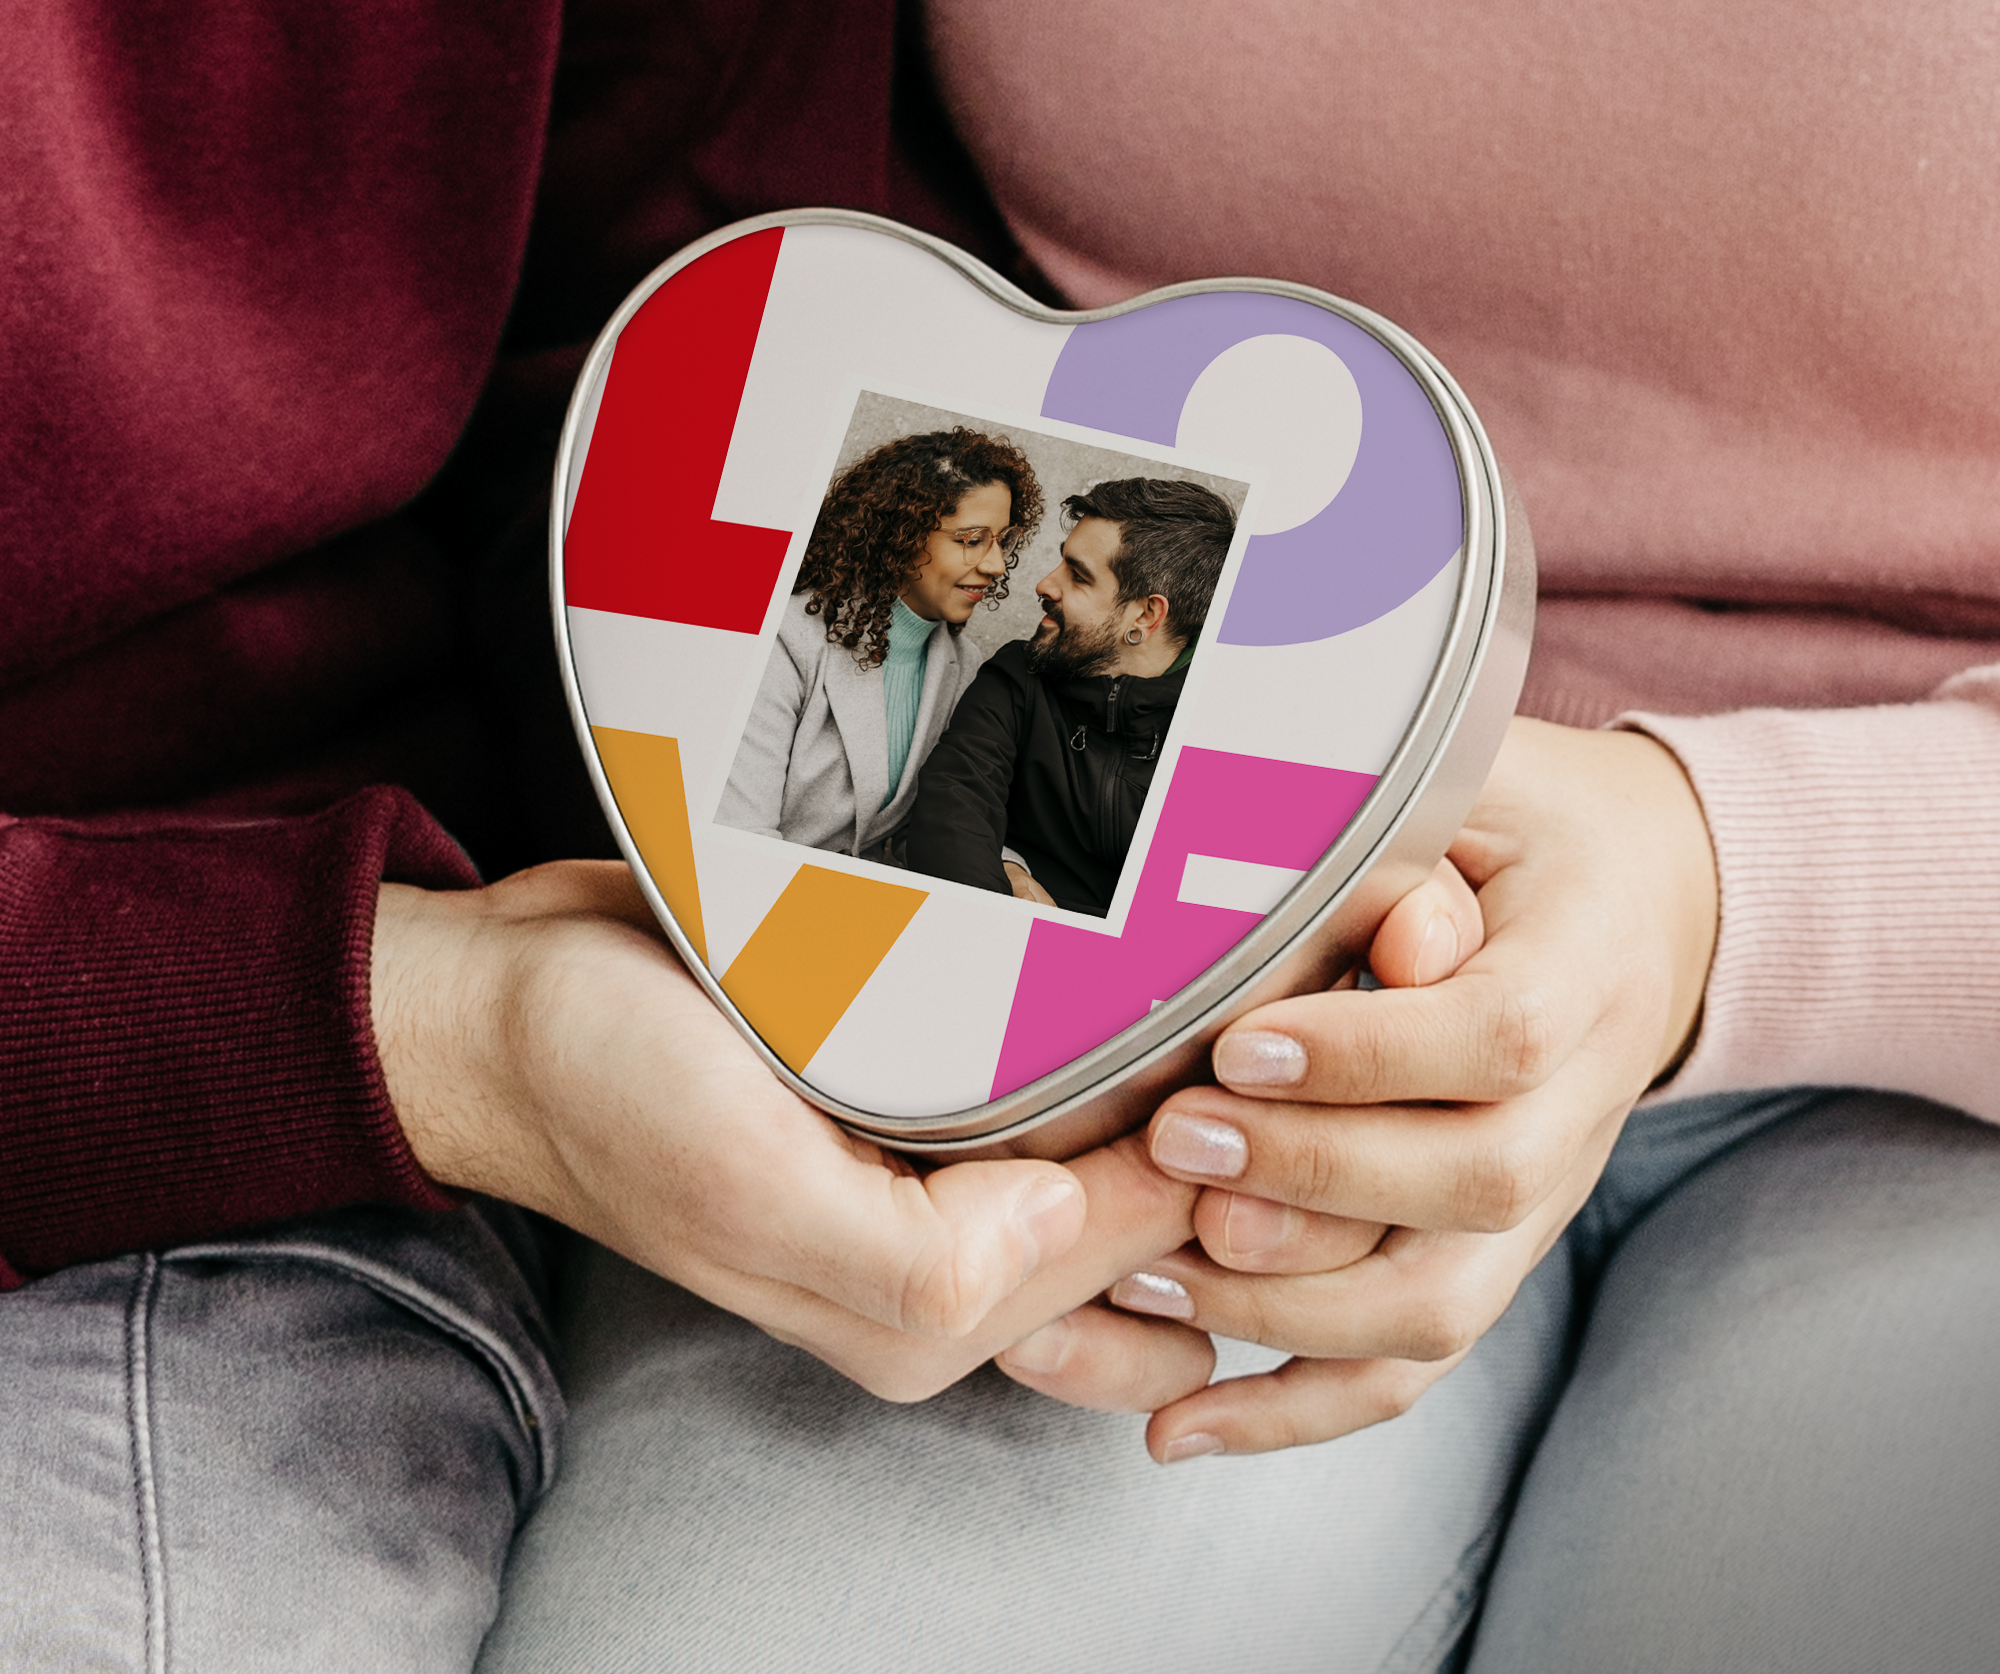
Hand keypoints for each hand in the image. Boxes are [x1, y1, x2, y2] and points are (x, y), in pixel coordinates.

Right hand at [372, 861, 1194, 1399]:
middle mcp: (957, 1256)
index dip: (1225, 1156)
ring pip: (1128, 1133)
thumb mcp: (745, 1190)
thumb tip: (1074, 1224)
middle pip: (1164, 1205)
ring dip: (1187, 1063)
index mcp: (935, 1314)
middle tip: (1255, 996)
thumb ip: (918, 1261)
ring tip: (1217, 960)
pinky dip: (1116, 1023)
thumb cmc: (607, 1092)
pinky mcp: (926, 1084)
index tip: (1253, 1043)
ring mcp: (945, 1166)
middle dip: (1231, 1122)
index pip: (1155, 1249)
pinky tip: (1133, 952)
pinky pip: (1061, 1067)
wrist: (513, 1004)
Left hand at [997, 719, 1717, 1457]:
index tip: (1239, 1048)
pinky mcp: (1486, 1259)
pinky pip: (1407, 1368)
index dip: (1371, 1056)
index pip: (1500, 1037)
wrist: (1648, 906)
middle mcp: (1576, 1108)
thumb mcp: (1488, 785)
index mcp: (1584, 970)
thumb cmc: (1534, 829)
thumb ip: (1417, 838)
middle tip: (1173, 1142)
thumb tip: (1352, 918)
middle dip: (1308, 1179)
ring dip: (1279, 1309)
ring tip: (1143, 1274)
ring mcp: (1535, 1203)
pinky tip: (1180, 1429)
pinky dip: (1292, 1412)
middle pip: (1469, 1186)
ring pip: (1431, 1306)